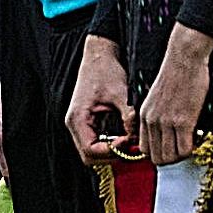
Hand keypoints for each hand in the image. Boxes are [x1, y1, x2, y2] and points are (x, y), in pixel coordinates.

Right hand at [68, 36, 133, 165]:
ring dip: (112, 152)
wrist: (99, 55)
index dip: (110, 151)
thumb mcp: (120, 93)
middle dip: (111, 156)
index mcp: (77, 118)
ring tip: (130, 143)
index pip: (90, 150)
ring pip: (94, 152)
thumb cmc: (105, 70)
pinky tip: (125, 136)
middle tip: (130, 148)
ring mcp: (82, 125)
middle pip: (89, 157)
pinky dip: (112, 144)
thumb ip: (128, 117)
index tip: (127, 141)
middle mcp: (76, 125)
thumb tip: (136, 138)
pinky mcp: (90, 123)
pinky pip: (98, 142)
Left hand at [135, 23, 212, 166]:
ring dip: (182, 155)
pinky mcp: (184, 121)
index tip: (169, 148)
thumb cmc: (175, 75)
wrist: (184, 59)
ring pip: (171, 157)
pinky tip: (197, 139)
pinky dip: (192, 150)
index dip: (158, 153)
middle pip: (157, 157)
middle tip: (182, 149)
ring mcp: (167, 123)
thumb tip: (164, 134)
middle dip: (171, 158)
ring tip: (190, 145)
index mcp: (145, 116)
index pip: (144, 149)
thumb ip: (156, 116)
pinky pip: (185, 149)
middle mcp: (153, 122)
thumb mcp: (155, 97)